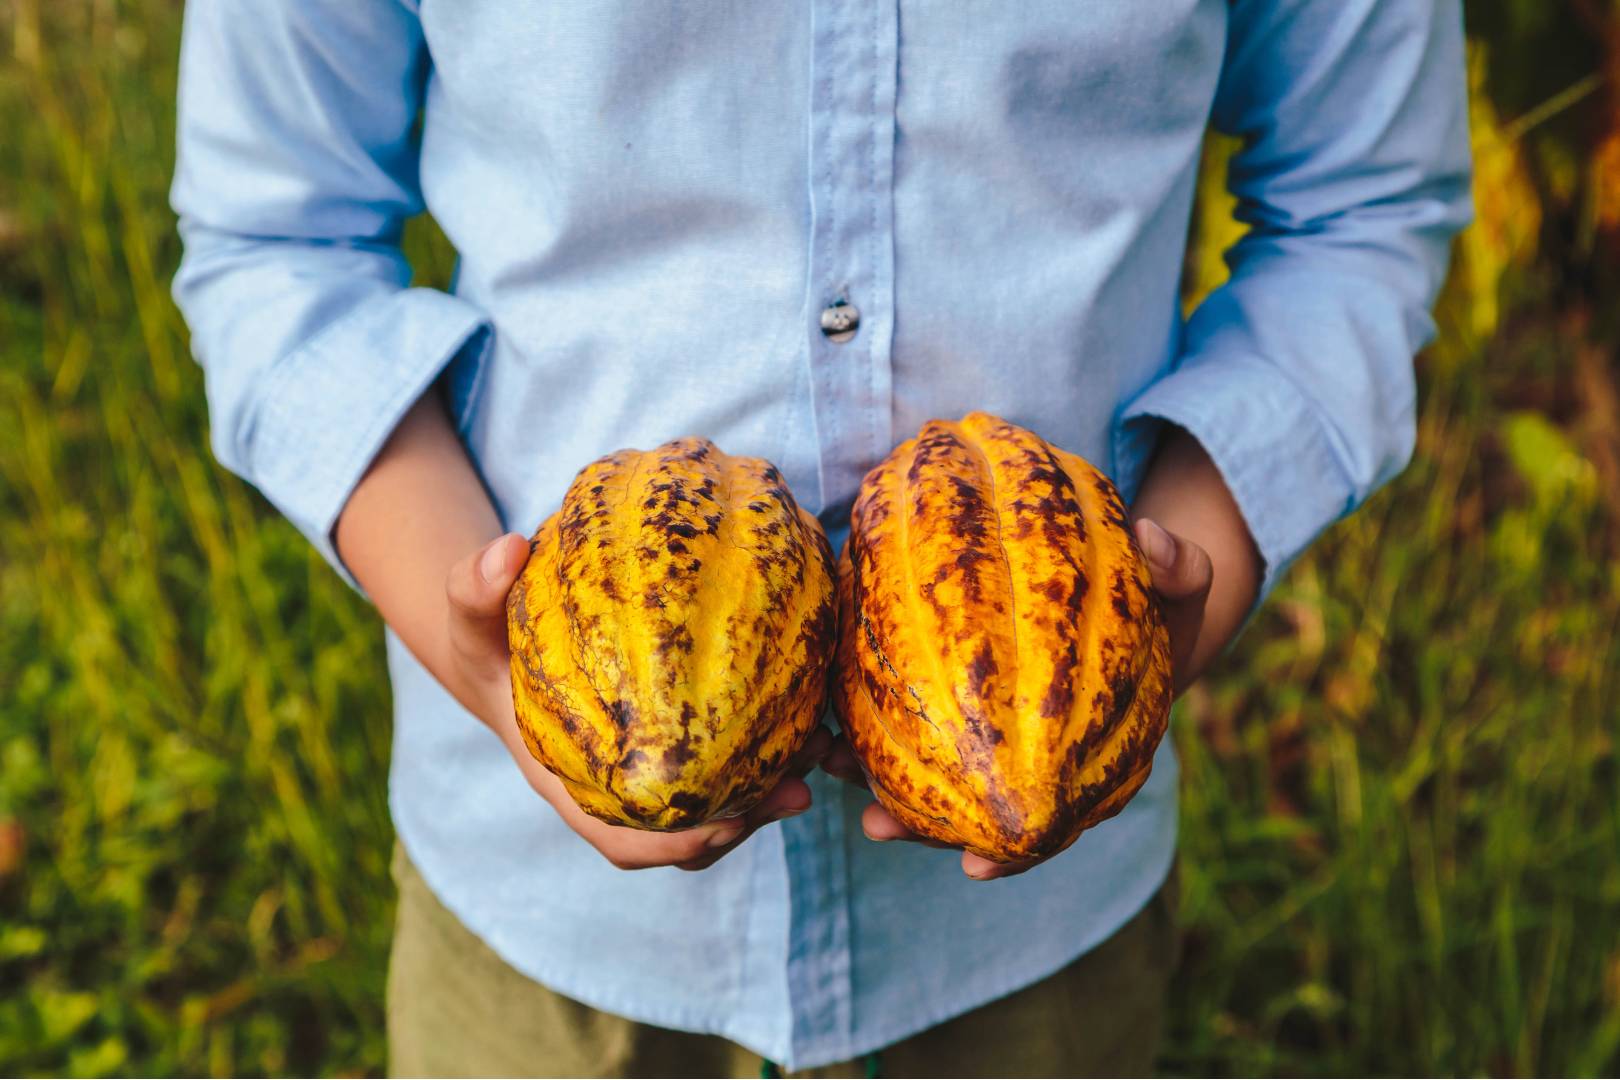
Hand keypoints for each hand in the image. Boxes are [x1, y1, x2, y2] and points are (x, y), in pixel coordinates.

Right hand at [445, 533, 829, 871]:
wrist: (509, 640)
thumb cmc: (490, 637)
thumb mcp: (470, 613)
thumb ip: (476, 585)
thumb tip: (508, 551)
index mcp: (574, 783)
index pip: (624, 840)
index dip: (670, 846)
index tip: (715, 831)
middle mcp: (625, 787)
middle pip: (693, 834)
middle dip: (746, 823)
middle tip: (795, 793)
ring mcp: (662, 766)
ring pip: (726, 800)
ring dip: (777, 787)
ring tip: (825, 754)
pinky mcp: (691, 735)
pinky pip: (739, 751)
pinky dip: (778, 740)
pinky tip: (820, 709)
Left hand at [824, 428, 1256, 880]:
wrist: (1132, 596)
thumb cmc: (1155, 602)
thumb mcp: (1182, 586)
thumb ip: (1179, 569)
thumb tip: (1155, 543)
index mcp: (1086, 762)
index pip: (1049, 824)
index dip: (1014, 852)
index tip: (978, 868)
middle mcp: (1031, 763)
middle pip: (973, 811)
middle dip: (922, 826)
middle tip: (877, 828)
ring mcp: (991, 736)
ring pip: (930, 774)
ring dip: (877, 777)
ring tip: (829, 764)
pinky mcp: (956, 699)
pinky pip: (908, 719)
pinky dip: (869, 725)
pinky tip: (827, 717)